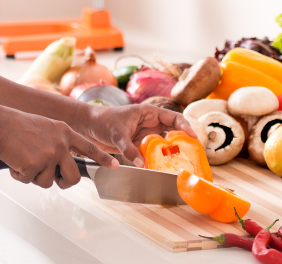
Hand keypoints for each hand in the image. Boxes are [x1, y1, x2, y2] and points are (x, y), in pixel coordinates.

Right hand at [0, 108, 118, 189]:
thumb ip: (55, 143)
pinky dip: (19, 175)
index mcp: (64, 131)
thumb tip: (58, 166)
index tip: (115, 165)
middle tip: (56, 181)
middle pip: (73, 176)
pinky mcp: (35, 165)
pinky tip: (14, 161)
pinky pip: (29, 181)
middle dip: (64, 183)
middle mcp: (61, 143)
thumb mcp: (43, 128)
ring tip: (23, 160)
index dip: (102, 158)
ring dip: (34, 177)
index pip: (88, 147)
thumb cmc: (15, 126)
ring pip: (48, 182)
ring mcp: (49, 155)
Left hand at [77, 104, 196, 167]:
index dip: (185, 127)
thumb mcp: (116, 133)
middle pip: (173, 132)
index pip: (173, 118)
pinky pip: (152, 154)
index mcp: (149, 113)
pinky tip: (160, 169)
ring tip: (180, 164)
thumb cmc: (102, 120)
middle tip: (191, 154)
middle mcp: (150, 124)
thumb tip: (142, 164)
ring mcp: (145, 135)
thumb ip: (129, 149)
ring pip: (163, 144)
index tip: (193, 138)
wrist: (88, 126)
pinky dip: (157, 160)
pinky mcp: (139, 146)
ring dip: (170, 153)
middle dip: (182, 142)